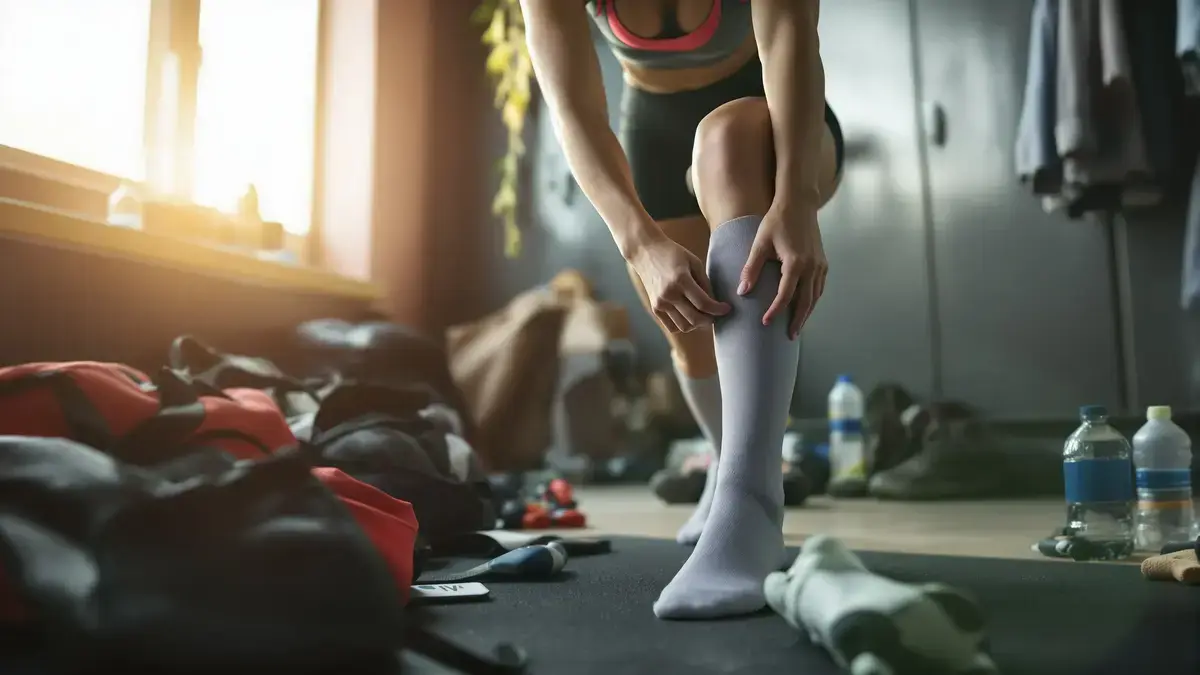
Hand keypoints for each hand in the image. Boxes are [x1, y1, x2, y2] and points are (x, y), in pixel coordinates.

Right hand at [629, 236, 730, 332]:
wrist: (645, 251)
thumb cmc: (672, 253)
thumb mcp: (694, 262)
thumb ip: (705, 283)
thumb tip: (715, 302)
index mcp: (681, 280)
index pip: (704, 303)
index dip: (718, 309)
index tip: (727, 308)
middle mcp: (669, 294)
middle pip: (695, 319)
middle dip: (710, 320)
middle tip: (716, 315)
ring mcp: (660, 303)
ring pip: (684, 327)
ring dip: (697, 324)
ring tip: (702, 315)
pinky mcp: (654, 308)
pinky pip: (672, 327)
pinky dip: (683, 325)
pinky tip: (688, 316)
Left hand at [739, 204, 827, 339]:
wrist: (799, 204)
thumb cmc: (777, 221)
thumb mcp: (760, 243)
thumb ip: (751, 268)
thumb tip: (742, 291)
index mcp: (795, 263)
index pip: (785, 294)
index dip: (775, 310)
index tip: (766, 323)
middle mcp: (812, 266)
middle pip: (805, 301)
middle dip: (797, 320)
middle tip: (789, 337)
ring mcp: (820, 265)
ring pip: (815, 296)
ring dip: (807, 313)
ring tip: (797, 327)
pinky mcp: (823, 262)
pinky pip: (819, 287)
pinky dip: (813, 300)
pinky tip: (806, 308)